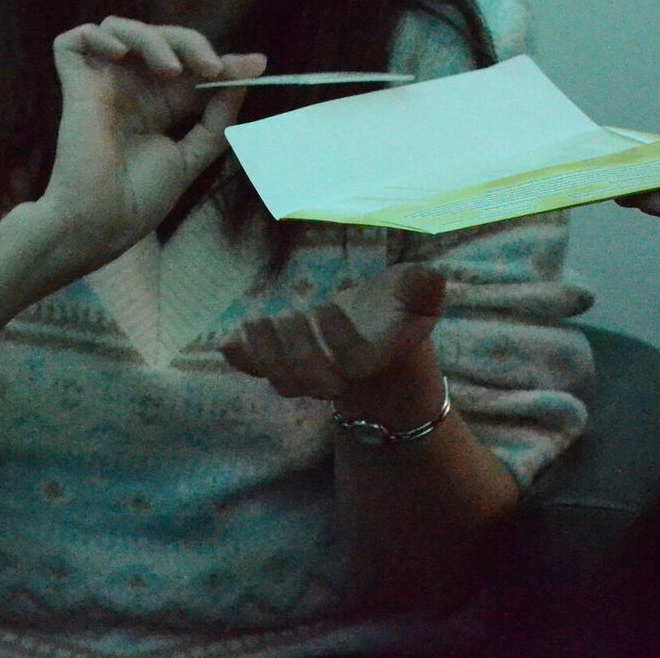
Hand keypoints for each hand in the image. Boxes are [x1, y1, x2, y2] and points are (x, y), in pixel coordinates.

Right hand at [32, 17, 263, 280]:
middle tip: (213, 67)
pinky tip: (120, 55)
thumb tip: (246, 76)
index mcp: (156, 105)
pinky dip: (98, 36)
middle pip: (158, 37)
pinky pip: (74, 39)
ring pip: (120, 28)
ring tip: (170, 69)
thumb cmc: (139, 200)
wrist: (101, 224)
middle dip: (190, 43)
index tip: (255, 66)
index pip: (187, 65)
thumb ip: (217, 118)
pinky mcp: (75, 85)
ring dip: (151, 37)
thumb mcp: (192, 155)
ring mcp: (101, 85)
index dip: (217, 59)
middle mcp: (129, 89)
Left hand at [222, 264, 445, 419]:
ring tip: (254, 321)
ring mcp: (310, 375)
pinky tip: (226, 341)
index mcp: (374, 359)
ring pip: (284, 383)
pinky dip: (242, 359)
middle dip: (296, 351)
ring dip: (265, 355)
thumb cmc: (398, 308)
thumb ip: (422, 288)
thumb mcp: (415, 292)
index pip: (355, 365)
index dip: (338, 342)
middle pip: (314, 381)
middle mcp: (341, 376)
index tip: (328, 306)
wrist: (378, 334)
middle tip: (289, 314)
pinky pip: (259, 371)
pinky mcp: (285, 364)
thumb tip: (433, 278)